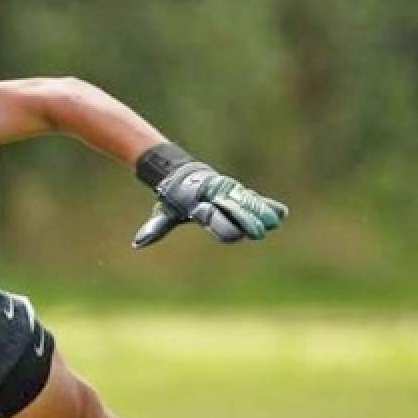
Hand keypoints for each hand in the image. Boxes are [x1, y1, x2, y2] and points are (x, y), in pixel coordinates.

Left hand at [133, 162, 288, 247]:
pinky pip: (253, 197)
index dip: (222, 226)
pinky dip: (265, 204)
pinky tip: (280, 214)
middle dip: (245, 220)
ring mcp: (227, 192)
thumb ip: (155, 229)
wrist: (181, 173)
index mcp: (197, 205)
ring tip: (273, 224)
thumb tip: (137, 243)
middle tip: (259, 233)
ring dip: (260, 213)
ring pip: (246, 202)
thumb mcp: (163, 213)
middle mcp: (214, 197)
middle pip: (233, 210)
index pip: (213, 217)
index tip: (234, 236)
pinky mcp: (236, 191)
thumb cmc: (173, 199)